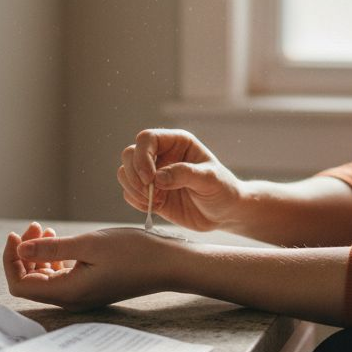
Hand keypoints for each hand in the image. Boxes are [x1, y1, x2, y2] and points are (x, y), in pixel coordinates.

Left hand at [2, 221, 178, 310]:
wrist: (167, 264)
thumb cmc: (134, 253)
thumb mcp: (89, 245)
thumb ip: (51, 249)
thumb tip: (19, 251)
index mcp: (67, 292)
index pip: (20, 285)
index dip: (11, 261)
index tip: (17, 235)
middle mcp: (71, 299)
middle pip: (30, 281)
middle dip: (24, 254)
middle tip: (34, 227)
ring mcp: (81, 294)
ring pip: (45, 278)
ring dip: (38, 254)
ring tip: (46, 230)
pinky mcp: (90, 286)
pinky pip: (61, 276)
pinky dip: (54, 258)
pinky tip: (60, 241)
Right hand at [118, 129, 244, 231]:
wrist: (225, 213)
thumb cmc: (223, 190)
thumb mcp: (211, 179)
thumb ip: (186, 174)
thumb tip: (158, 178)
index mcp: (177, 143)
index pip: (147, 138)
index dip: (142, 156)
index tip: (150, 178)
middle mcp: (162, 155)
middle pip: (130, 154)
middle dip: (134, 174)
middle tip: (149, 191)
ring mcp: (154, 175)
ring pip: (125, 173)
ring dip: (133, 188)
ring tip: (154, 200)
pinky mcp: (151, 194)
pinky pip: (129, 193)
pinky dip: (135, 201)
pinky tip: (154, 207)